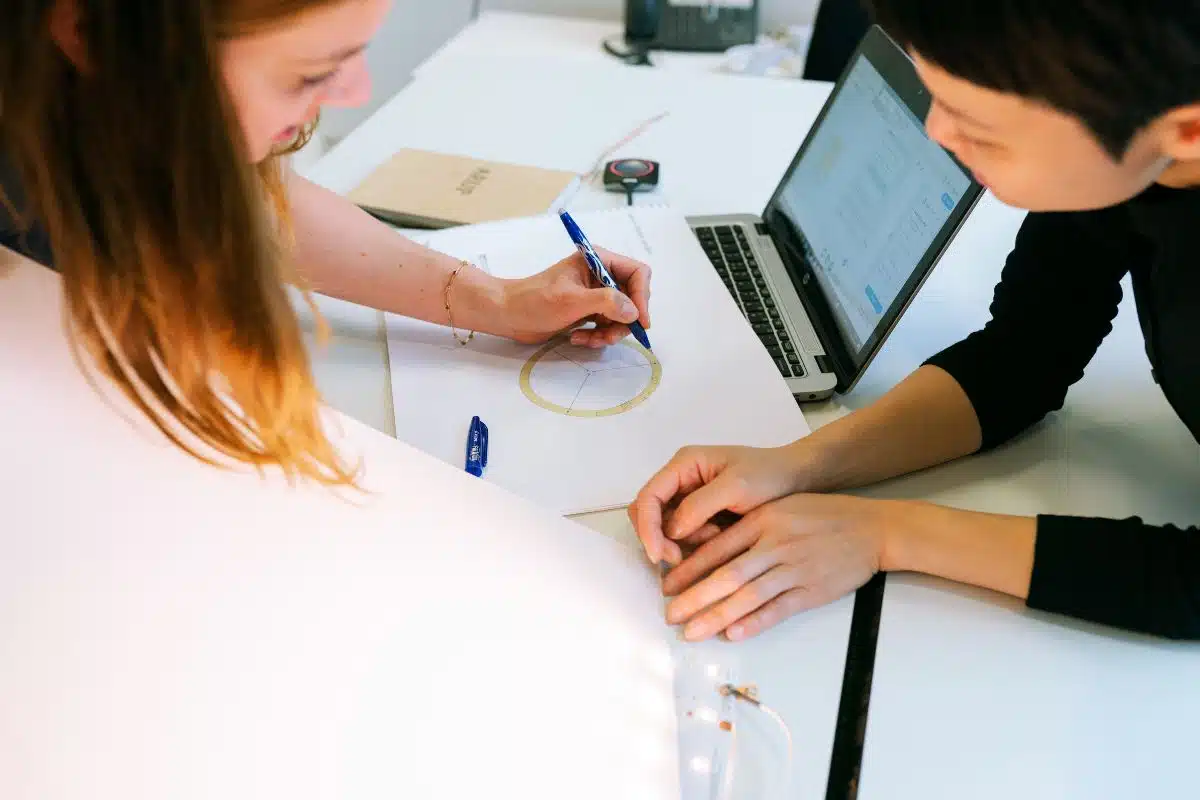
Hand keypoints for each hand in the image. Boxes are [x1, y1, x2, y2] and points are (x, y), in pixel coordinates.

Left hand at [499, 246, 651, 346]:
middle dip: (623, 321)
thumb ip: (606, 302)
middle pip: (632, 298)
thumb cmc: (534, 301)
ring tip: (589, 339)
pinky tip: (579, 338)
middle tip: (608, 336)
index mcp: (598, 261)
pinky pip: (607, 326)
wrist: (508, 315)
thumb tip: (633, 311)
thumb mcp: (571, 300)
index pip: (637, 273)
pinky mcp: (588, 312)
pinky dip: (598, 336)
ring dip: (609, 333)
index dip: (642, 297)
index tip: (639, 321)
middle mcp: (600, 276)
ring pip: (621, 317)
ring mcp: (595, 295)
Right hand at [629, 444, 813, 566]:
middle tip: (679, 559)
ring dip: (681, 542)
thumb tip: (671, 531)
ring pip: (664, 528)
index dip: (647, 527)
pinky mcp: (700, 516)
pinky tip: (719, 539)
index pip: (648, 497)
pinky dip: (695, 544)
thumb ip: (700, 506)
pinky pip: (683, 535)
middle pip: (648, 514)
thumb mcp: (737, 486)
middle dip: (659, 538)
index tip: (658, 554)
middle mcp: (681, 480)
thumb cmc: (770, 475)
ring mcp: (689, 498)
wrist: (797, 480)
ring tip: (715, 537)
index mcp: (684, 465)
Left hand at [662, 494, 895, 641]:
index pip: (716, 548)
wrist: (871, 528)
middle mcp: (775, 543)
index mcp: (762, 520)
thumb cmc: (821, 516)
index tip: (667, 585)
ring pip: (747, 596)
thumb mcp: (779, 507)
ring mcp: (794, 568)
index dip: (688, 569)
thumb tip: (706, 550)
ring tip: (691, 632)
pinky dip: (754, 622)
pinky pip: (778, 609)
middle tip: (670, 614)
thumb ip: (746, 527)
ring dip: (716, 616)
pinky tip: (733, 634)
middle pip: (726, 576)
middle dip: (694, 597)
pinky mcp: (812, 591)